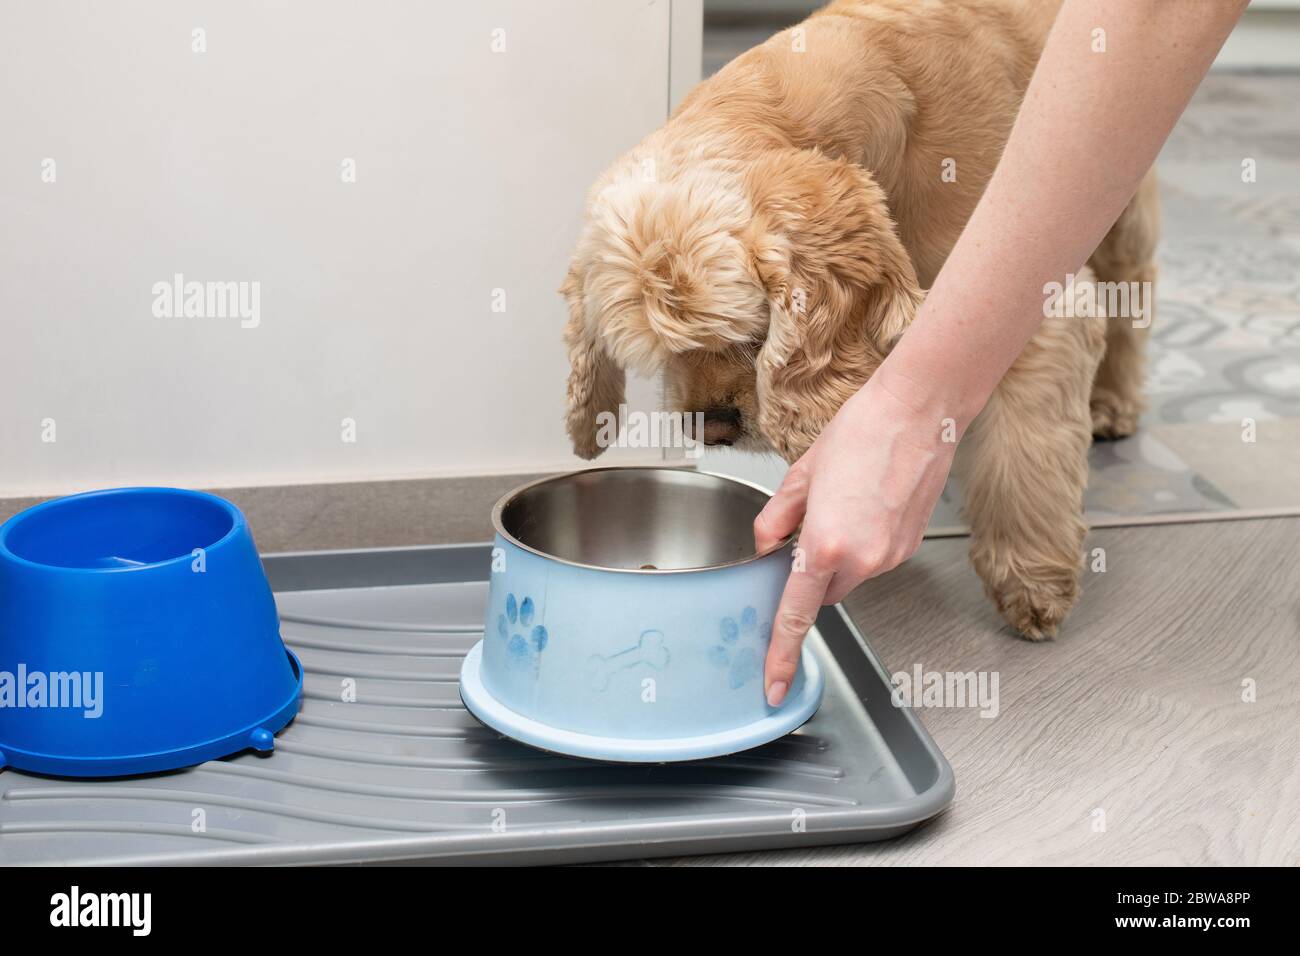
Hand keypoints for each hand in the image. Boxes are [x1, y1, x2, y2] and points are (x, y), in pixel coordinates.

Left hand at [753, 371, 958, 705]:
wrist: (920, 412)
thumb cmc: (862, 431)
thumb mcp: (801, 475)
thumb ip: (775, 519)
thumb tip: (765, 547)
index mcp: (825, 544)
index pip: (796, 614)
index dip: (781, 653)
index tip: (774, 686)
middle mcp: (862, 560)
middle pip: (822, 593)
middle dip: (809, 571)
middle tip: (807, 526)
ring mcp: (891, 557)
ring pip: (849, 577)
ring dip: (837, 555)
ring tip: (844, 502)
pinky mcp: (909, 548)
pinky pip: (873, 560)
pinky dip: (862, 543)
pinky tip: (866, 503)